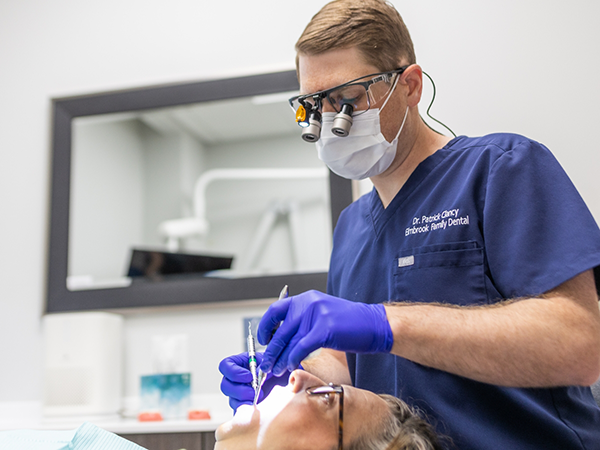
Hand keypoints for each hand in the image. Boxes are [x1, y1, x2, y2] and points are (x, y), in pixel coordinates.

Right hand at [218, 352, 290, 411]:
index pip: (226, 365)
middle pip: (225, 385)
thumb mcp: (276, 362)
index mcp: (242, 364)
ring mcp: (239, 395)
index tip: (249, 376)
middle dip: (239, 389)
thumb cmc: (281, 371)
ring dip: (244, 400)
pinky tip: (258, 406)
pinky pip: (239, 411)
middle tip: (254, 391)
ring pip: (231, 399)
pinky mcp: (244, 407)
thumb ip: (268, 362)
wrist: (289, 386)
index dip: (233, 372)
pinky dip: (247, 410)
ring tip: (259, 398)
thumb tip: (261, 369)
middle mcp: (237, 380)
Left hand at [257, 290, 392, 375]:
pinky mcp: (324, 329)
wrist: (374, 323)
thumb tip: (282, 338)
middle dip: (271, 350)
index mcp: (306, 299)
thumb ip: (303, 321)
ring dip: (279, 358)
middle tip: (266, 363)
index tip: (263, 340)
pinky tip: (291, 365)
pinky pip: (301, 347)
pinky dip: (293, 358)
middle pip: (280, 330)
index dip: (265, 326)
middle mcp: (309, 304)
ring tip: (276, 369)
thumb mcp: (322, 314)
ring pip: (288, 341)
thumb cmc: (349, 323)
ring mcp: (316, 315)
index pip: (276, 310)